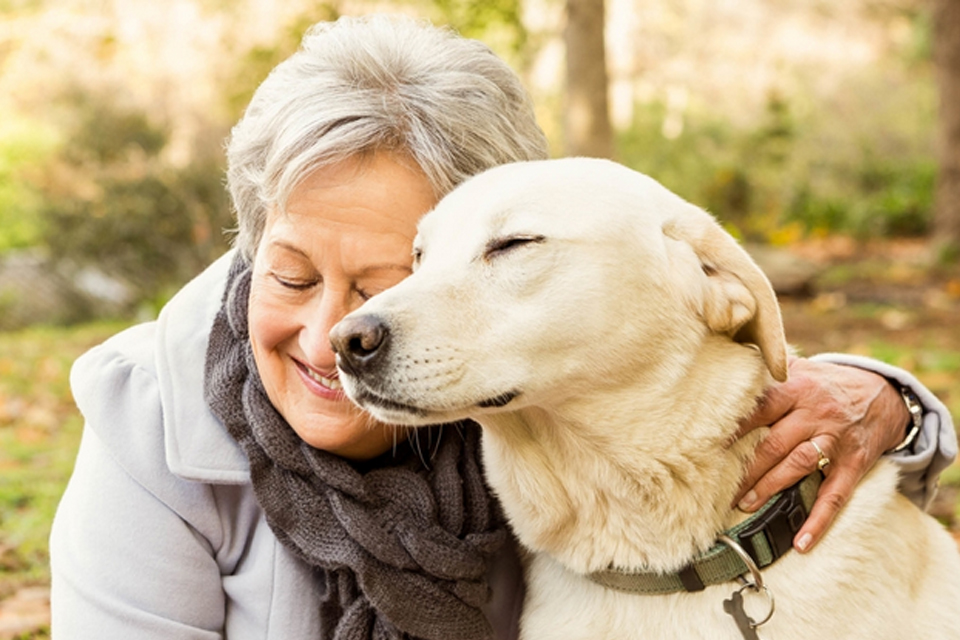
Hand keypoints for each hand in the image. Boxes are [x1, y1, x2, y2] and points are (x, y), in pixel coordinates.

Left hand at [733, 357, 908, 552]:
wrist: (884, 395)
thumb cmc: (826, 384)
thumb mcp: (800, 369)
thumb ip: (767, 375)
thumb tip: (723, 373)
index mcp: (797, 389)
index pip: (759, 408)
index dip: (733, 427)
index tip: (706, 443)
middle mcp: (815, 414)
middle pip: (774, 443)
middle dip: (745, 467)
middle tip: (717, 486)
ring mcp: (836, 440)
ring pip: (798, 465)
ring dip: (770, 487)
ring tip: (744, 504)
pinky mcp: (854, 464)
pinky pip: (835, 496)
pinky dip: (819, 520)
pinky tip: (802, 542)